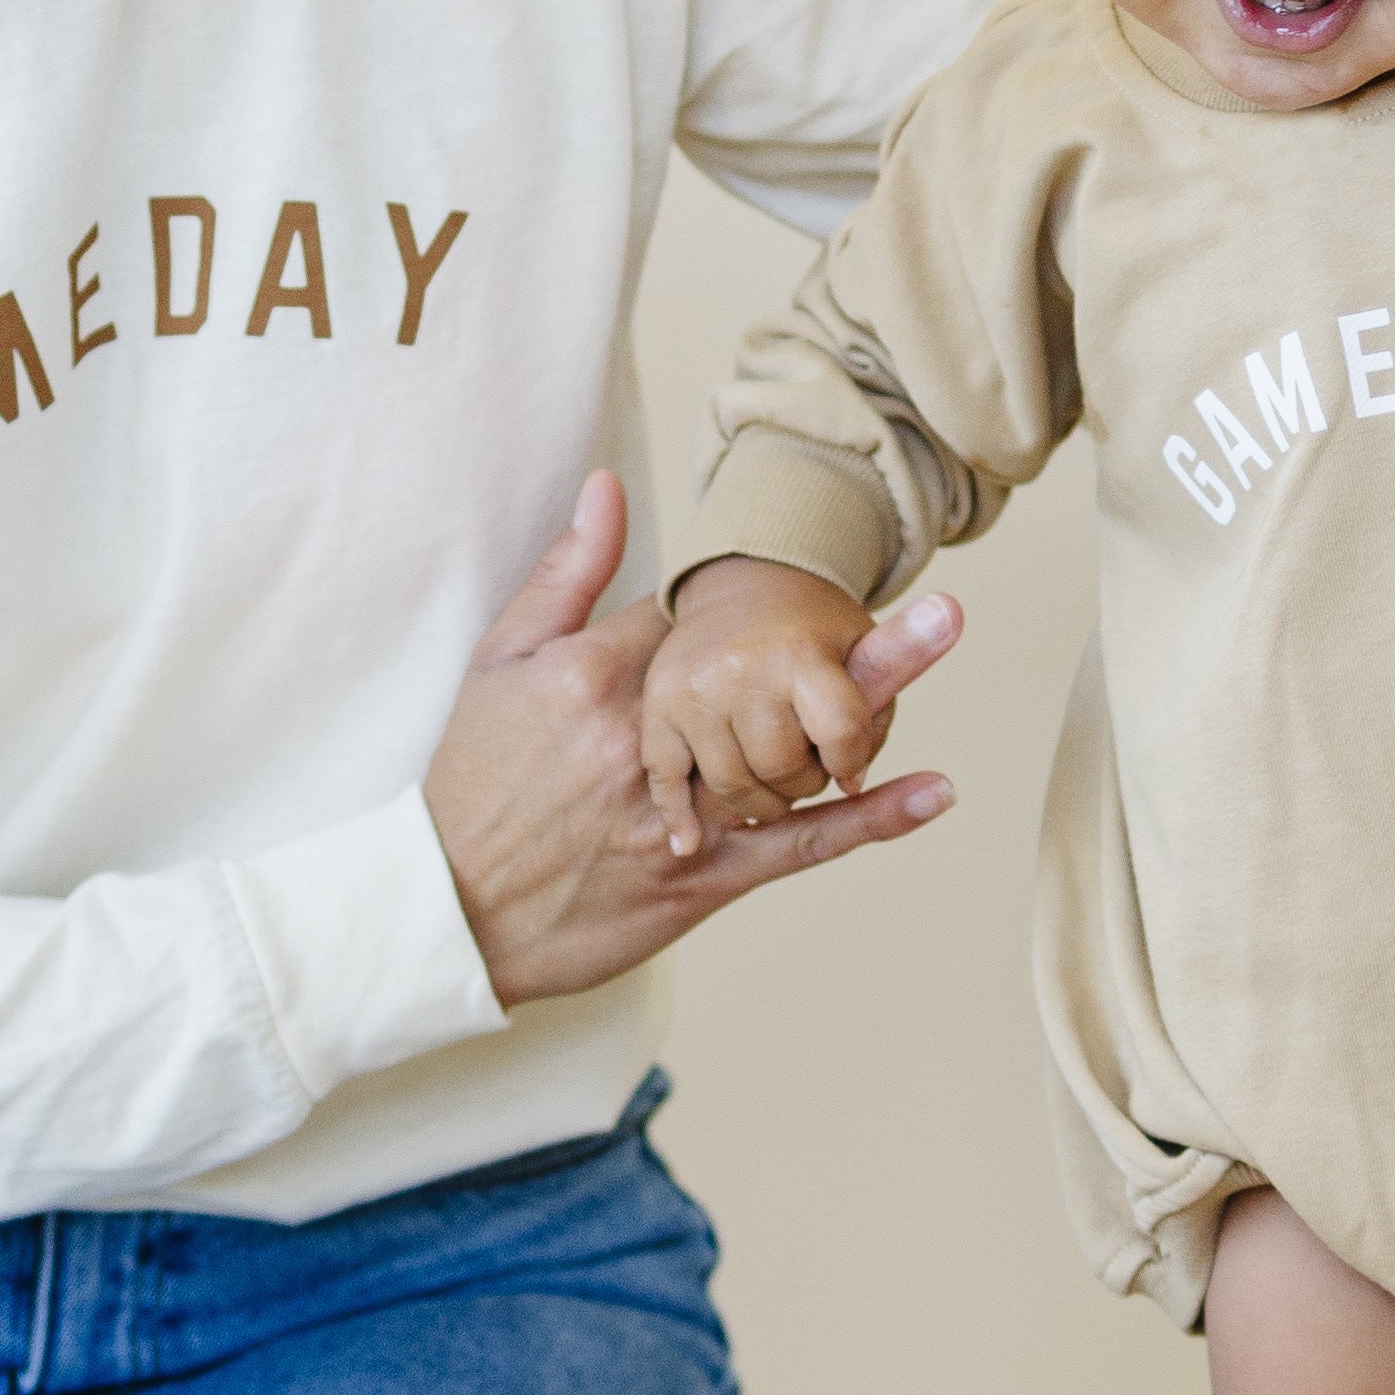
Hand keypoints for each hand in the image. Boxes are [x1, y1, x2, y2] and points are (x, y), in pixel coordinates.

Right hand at [421, 475, 962, 1009]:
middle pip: (762, 672)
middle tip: (938, 609)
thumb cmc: (472, 779)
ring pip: (793, 748)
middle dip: (836, 641)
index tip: (753, 612)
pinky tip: (932, 791)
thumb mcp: (498, 661)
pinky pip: (799, 843)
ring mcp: (680, 811)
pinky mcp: (700, 879)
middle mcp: (645, 738)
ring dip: (871, 702)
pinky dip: (869, 817)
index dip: (730, 620)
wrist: (447, 910)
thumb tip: (607, 485)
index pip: (693, 622)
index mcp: (597, 676)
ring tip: (947, 639)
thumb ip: (564, 573)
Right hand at [641, 552, 954, 854]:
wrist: (742, 581)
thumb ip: (869, 715)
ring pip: (731, 786)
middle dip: (804, 779)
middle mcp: (740, 671)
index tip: (849, 760)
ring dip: (759, 798)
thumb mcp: (862, 650)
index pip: (839, 733)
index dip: (851, 758)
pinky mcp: (658, 710)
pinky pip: (666, 781)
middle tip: (805, 765)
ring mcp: (693, 693)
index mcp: (800, 653)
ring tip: (769, 780)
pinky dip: (679, 816)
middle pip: (782, 767)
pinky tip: (688, 842)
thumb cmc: (813, 628)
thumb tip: (851, 784)